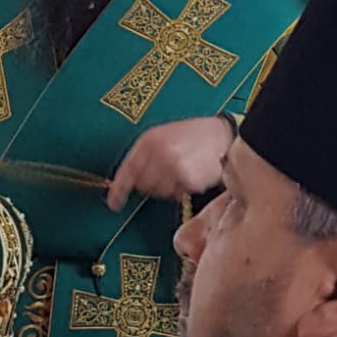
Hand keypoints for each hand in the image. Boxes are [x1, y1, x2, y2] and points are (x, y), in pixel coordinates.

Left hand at [107, 117, 233, 210]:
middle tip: (168, 174)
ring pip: (160, 192)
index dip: (118, 190)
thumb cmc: (195, 135)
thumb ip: (147, 154)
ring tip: (183, 170)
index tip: (114, 203)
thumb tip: (131, 178)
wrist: (223, 134)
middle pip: (143, 186)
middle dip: (153, 185)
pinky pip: (179, 193)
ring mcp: (172, 166)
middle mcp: (158, 152)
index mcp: (149, 140)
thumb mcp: (165, 135)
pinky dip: (186, 188)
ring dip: (170, 187)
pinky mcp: (187, 178)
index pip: (127, 170)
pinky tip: (194, 173)